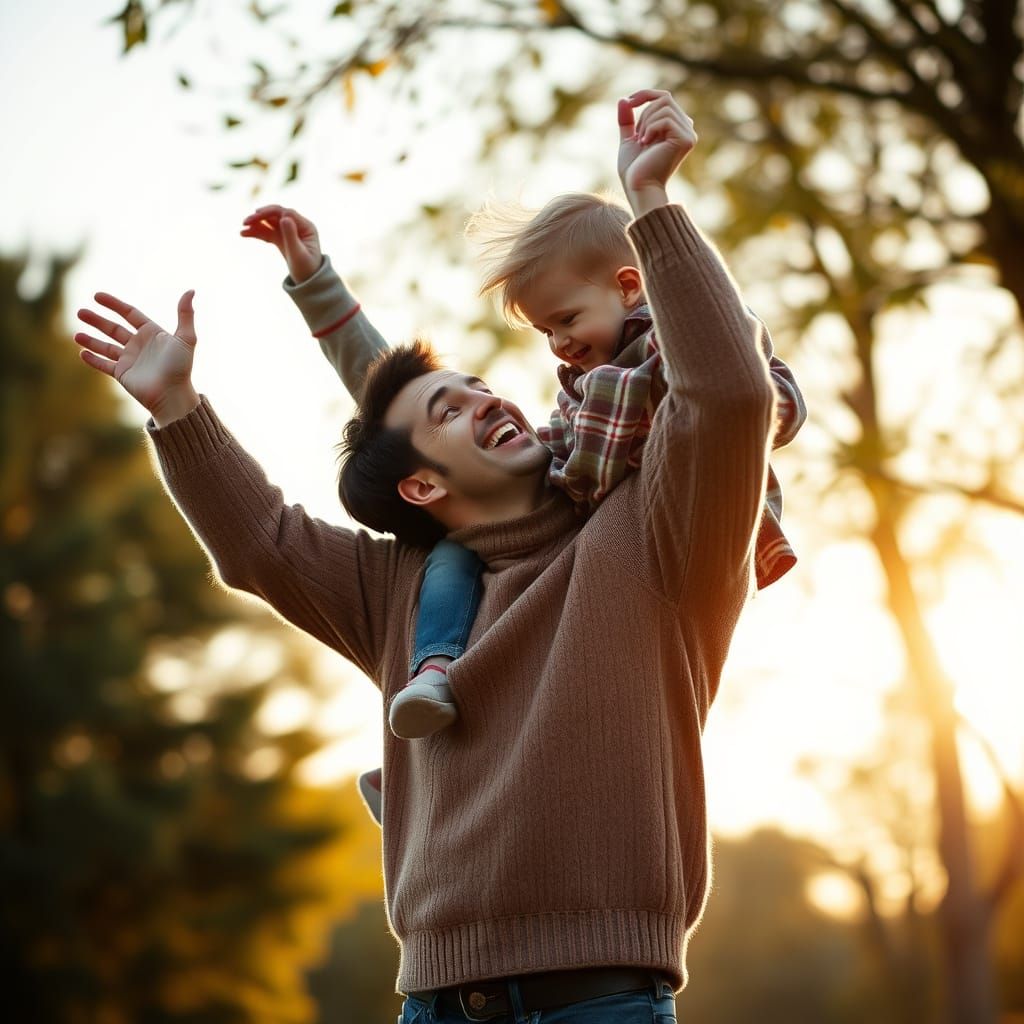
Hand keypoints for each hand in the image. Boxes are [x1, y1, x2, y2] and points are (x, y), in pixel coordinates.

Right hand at [75, 291, 199, 426]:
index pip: (130, 314)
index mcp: (152, 334)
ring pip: (106, 346)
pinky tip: (81, 352)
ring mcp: (130, 360)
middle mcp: (140, 345)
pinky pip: (104, 365)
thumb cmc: (181, 367)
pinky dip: (93, 359)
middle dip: (97, 320)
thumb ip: (185, 314)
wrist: (173, 395)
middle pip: (114, 329)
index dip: (114, 304)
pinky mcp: (123, 374)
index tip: (97, 296)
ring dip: (90, 340)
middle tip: (80, 312)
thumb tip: (191, 290)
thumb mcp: (186, 338)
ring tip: (76, 335)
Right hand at [241, 205, 321, 283]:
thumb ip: (291, 236)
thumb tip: (284, 217)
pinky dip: (257, 232)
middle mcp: (298, 226)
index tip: (255, 216)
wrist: (309, 283)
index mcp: (306, 227)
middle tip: (245, 222)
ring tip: (242, 228)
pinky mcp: (282, 239)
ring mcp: (289, 232)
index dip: (269, 212)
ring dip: (256, 224)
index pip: (285, 213)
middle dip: (260, 216)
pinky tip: (244, 234)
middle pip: (276, 215)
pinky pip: (268, 232)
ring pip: (270, 223)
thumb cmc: (307, 270)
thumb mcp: (298, 254)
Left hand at [617, 90, 696, 214]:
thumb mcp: (628, 140)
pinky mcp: (686, 139)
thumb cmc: (634, 170)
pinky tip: (646, 143)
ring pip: (665, 106)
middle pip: (665, 98)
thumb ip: (627, 121)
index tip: (627, 102)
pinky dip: (651, 128)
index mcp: (676, 127)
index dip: (644, 94)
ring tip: (642, 142)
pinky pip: (666, 118)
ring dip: (646, 121)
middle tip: (637, 135)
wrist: (639, 187)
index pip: (664, 98)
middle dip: (644, 112)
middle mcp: (686, 129)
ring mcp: (689, 134)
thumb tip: (623, 99)